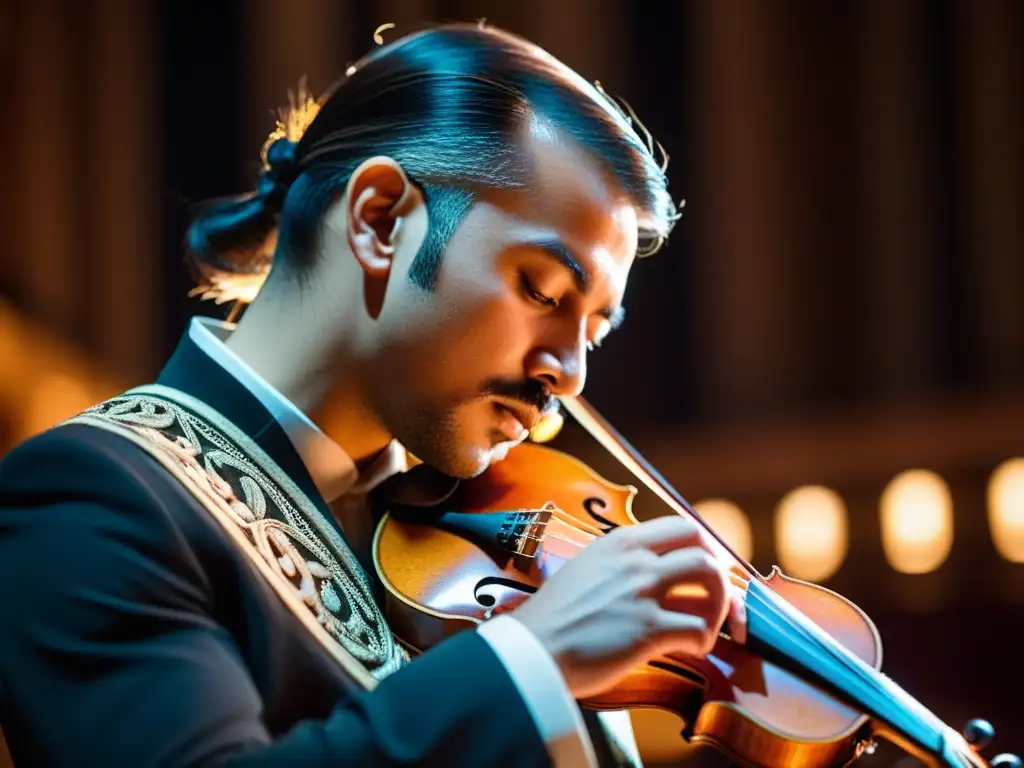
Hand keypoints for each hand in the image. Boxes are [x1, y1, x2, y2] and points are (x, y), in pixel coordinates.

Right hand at [510, 515, 745, 699]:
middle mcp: (635, 559)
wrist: (532, 650)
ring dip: (720, 608)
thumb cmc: (556, 618)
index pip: (684, 527)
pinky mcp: (647, 630)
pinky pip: (699, 629)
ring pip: (712, 581)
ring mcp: (642, 592)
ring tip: (707, 628)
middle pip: (705, 551)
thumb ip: (622, 563)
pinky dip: (705, 642)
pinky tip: (692, 650)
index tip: (706, 572)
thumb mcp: (587, 568)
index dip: (705, 549)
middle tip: (718, 603)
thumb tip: (659, 572)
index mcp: (621, 541)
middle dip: (721, 578)